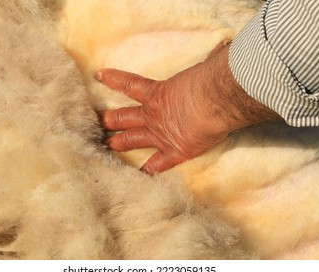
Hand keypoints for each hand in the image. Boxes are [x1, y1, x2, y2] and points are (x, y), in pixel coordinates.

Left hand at [96, 41, 279, 173]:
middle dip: (108, 121)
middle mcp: (153, 115)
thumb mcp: (203, 65)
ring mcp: (160, 135)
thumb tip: (222, 48)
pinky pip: (156, 165)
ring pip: (131, 140)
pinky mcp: (174, 151)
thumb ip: (205, 57)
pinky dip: (147, 171)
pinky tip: (138, 177)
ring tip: (105, 146)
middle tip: (96, 123)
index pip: (129, 84)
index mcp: (158, 93)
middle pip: (123, 118)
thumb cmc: (211, 78)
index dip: (113, 79)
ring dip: (118, 143)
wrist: (216, 100)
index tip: (98, 76)